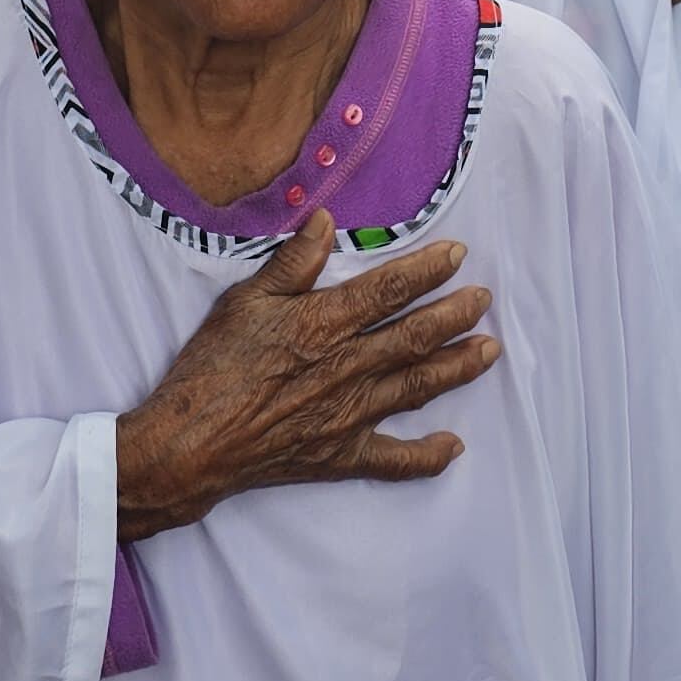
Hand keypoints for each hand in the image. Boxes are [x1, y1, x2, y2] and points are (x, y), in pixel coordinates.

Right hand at [114, 212, 497, 538]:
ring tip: (489, 350)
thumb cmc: (212, 367)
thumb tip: (327, 221)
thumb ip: (292, 263)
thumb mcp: (244, 301)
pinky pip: (395, 459)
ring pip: (417, 386)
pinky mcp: (341, 454)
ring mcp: (350, 415)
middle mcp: (348, 368)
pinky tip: (454, 445)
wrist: (191, 442)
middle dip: (455, 315)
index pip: (389, 290)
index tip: (457, 254)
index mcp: (324, 324)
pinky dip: (428, 455)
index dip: (427, 270)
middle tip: (484, 299)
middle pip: (415, 336)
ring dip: (457, 367)